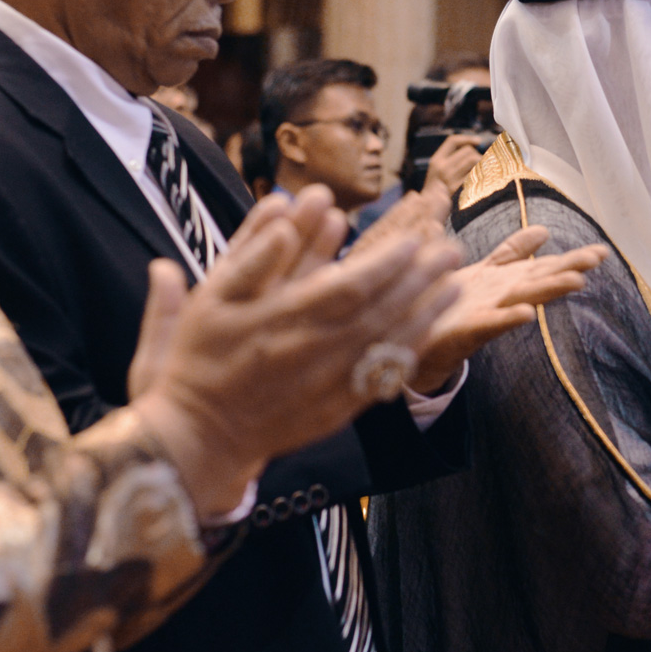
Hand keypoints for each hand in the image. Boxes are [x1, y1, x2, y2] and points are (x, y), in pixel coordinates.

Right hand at [127, 186, 462, 518]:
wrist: (197, 437)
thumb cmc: (198, 362)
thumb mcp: (207, 301)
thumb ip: (246, 257)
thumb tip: (282, 214)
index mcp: (280, 322)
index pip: (348, 288)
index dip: (386, 264)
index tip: (411, 240)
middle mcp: (310, 355)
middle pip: (380, 313)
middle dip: (419, 281)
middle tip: (449, 250)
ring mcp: (326, 387)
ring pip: (387, 346)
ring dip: (424, 313)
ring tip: (453, 284)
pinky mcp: (335, 411)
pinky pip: (381, 379)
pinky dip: (408, 352)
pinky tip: (427, 330)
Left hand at [407, 226, 608, 391]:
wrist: (418, 341)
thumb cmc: (452, 307)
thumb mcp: (483, 272)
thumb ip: (512, 252)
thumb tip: (544, 231)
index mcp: (504, 279)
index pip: (540, 262)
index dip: (572, 257)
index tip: (602, 251)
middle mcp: (501, 294)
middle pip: (539, 277)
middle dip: (570, 267)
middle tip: (599, 256)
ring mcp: (487, 312)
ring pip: (524, 297)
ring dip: (550, 289)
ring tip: (577, 281)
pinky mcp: (468, 331)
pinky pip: (491, 323)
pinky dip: (510, 318)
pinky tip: (528, 313)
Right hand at [421, 133, 486, 201]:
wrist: (431, 212)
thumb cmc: (439, 191)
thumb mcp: (438, 172)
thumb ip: (451, 159)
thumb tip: (476, 145)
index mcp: (435, 161)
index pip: (452, 141)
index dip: (467, 139)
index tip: (479, 141)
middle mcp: (441, 168)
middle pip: (468, 151)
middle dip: (478, 155)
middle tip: (481, 164)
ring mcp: (450, 179)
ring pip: (474, 160)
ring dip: (482, 164)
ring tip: (483, 172)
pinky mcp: (460, 189)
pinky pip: (477, 174)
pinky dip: (483, 175)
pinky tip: (484, 181)